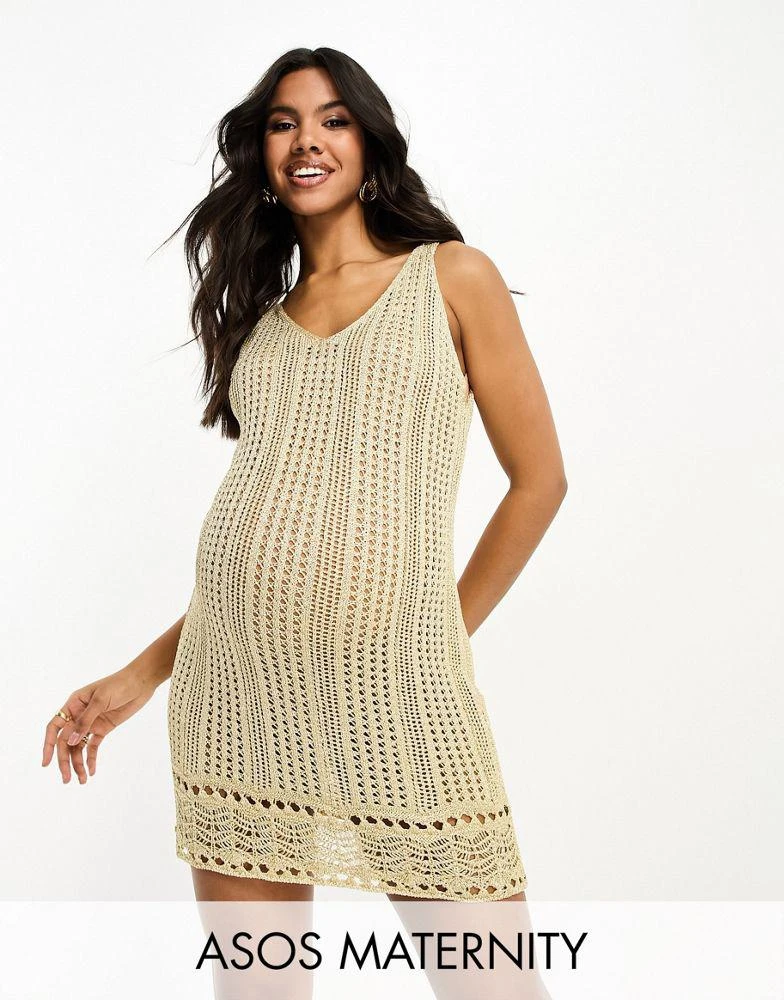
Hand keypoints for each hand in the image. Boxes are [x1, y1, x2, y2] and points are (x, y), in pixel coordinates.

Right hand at [42, 664, 157, 783]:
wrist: (141, 682)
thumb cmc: (119, 685)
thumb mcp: (101, 700)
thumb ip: (85, 720)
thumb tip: (69, 741)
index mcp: (73, 704)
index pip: (55, 727)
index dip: (48, 745)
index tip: (46, 763)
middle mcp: (79, 715)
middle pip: (66, 742)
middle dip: (65, 761)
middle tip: (67, 779)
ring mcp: (91, 723)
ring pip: (78, 747)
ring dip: (78, 764)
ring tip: (82, 780)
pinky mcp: (103, 729)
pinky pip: (93, 746)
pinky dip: (91, 759)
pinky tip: (92, 771)